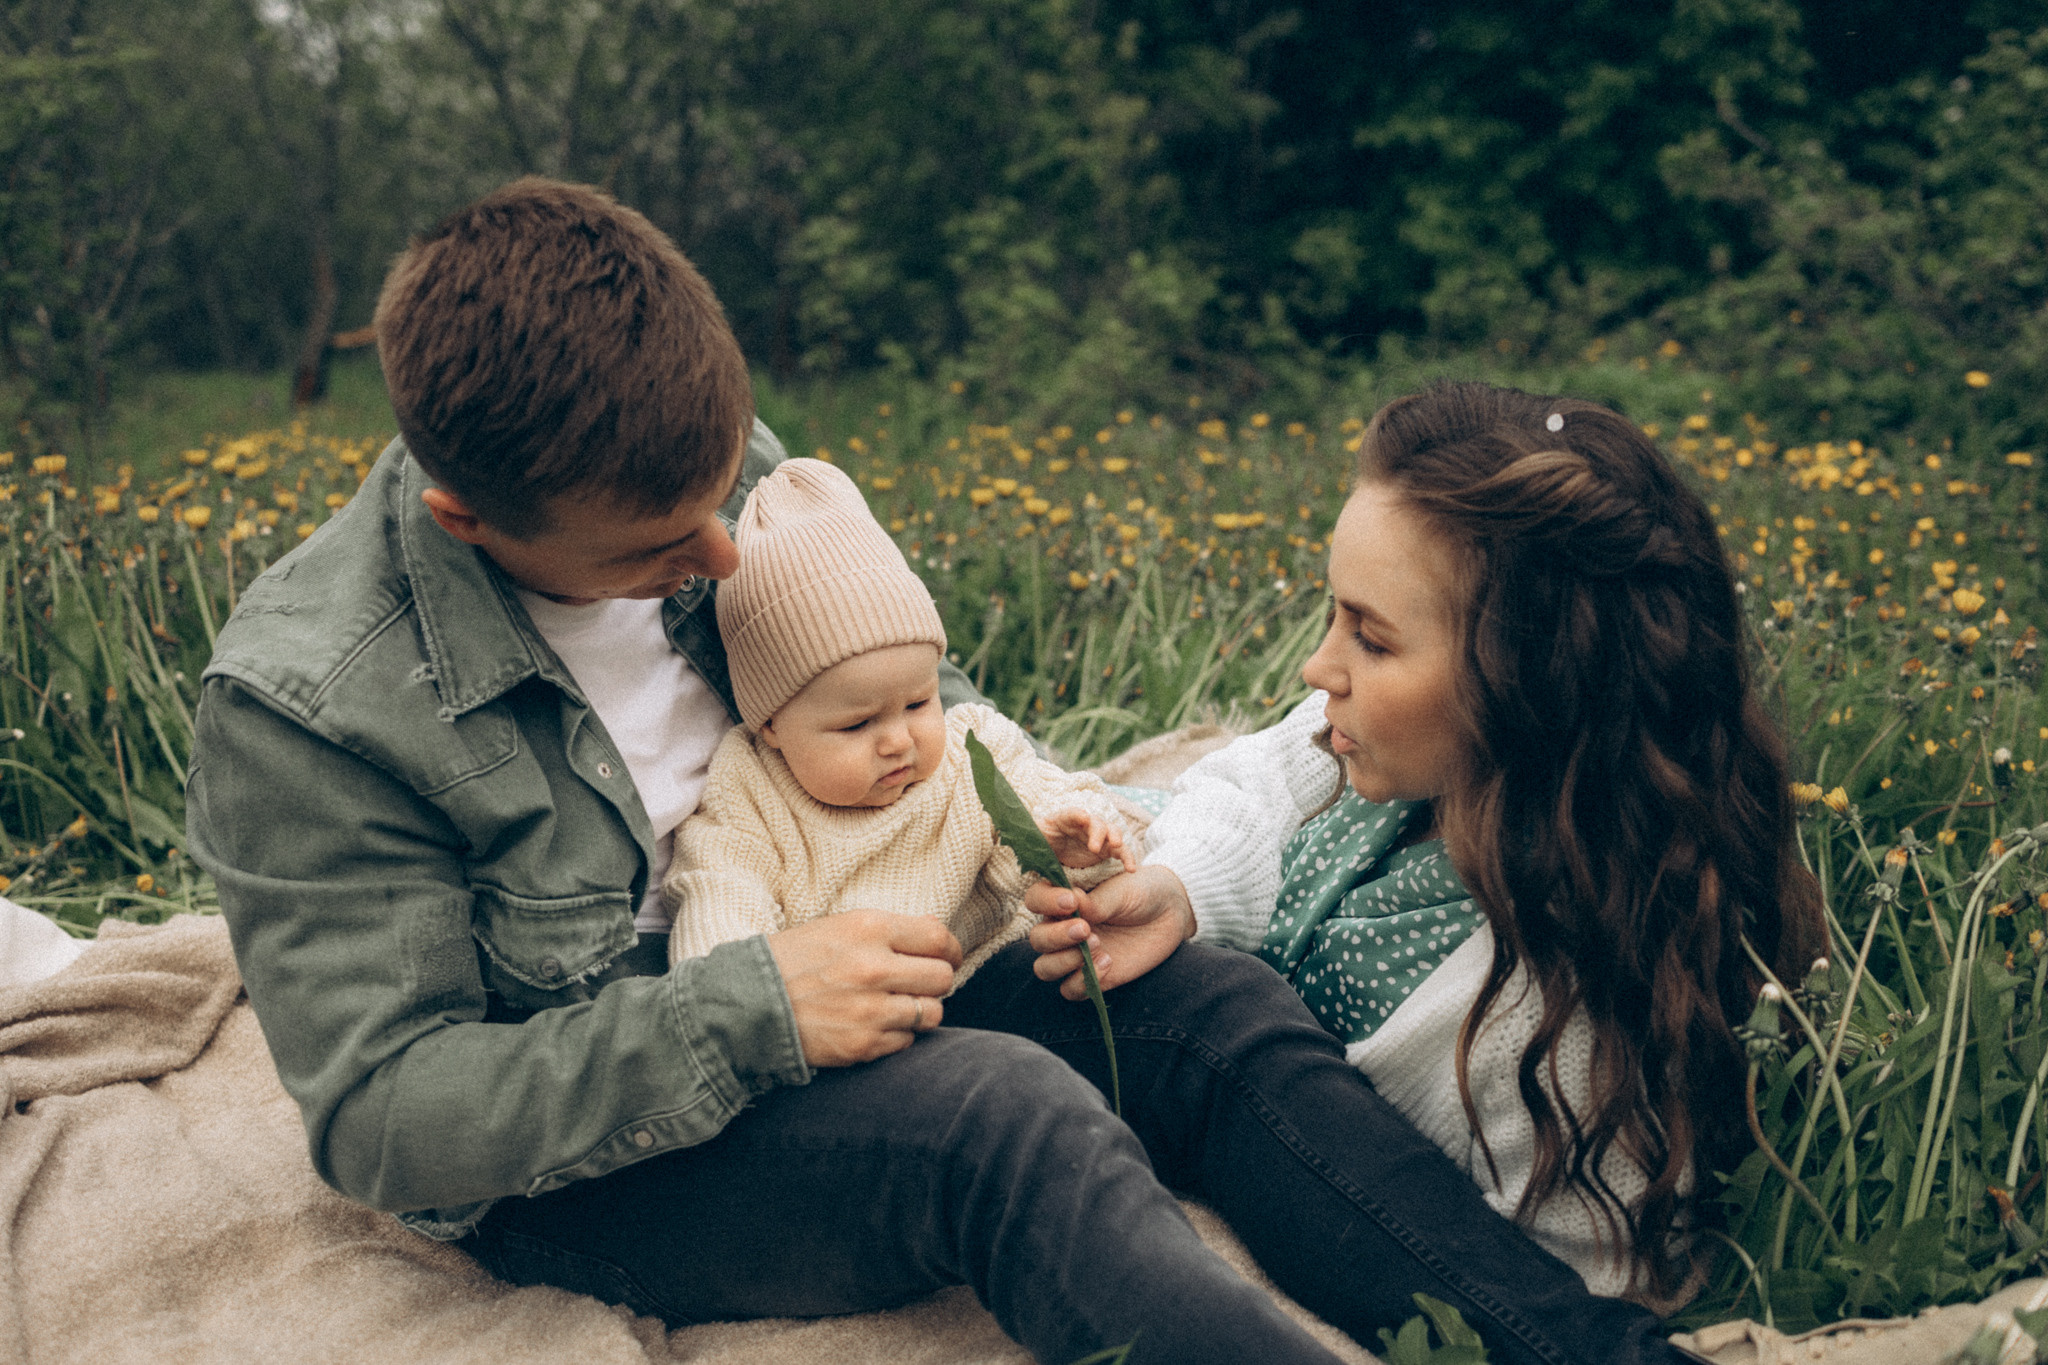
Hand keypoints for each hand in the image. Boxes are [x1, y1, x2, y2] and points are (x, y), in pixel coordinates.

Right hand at [766, 911, 961, 1066]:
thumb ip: (889, 929)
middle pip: (942, 978)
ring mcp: (870, 1010)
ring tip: (897, 1005)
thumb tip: (936, 928)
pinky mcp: (863, 1045)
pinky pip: (907, 1041)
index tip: (946, 956)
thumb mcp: (837, 928)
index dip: (949, 949)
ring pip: (931, 1014)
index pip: (938, 938)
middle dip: (936, 981)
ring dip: (920, 1011)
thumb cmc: (791, 961)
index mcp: (868, 929)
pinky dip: (897, 1035)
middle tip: (920, 983)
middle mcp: (874, 968)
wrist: (746, 1006)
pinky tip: (873, 1025)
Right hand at [1024, 865, 1194, 1000]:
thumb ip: (1096, 900)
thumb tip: (1074, 903)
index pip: (1035, 900)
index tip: (1071, 902)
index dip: (1046, 902)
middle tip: (1086, 929)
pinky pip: (1070, 989)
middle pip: (1037, 939)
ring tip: (1097, 945)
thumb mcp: (1122, 890)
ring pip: (1045, 968)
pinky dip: (1083, 981)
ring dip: (1064, 961)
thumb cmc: (1141, 892)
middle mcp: (1062, 926)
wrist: (1169, 913)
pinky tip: (1108, 962)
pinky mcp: (1091, 976)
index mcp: (1063, 898)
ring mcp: (1074, 954)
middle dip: (1057, 936)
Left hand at [1037, 808, 1136, 873]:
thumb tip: (1015, 832)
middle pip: (1093, 822)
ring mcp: (1096, 836)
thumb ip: (1027, 837)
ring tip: (1115, 847)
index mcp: (1062, 821)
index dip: (1076, 814)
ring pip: (1110, 831)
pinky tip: (1131, 869)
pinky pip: (1120, 851)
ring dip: (1114, 837)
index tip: (1082, 817)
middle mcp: (1082, 826)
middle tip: (1095, 846)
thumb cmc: (1039, 847)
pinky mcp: (1106, 850)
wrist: (1051, 858)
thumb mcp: (1031, 842)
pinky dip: (1127, 857)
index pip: (1070, 814)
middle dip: (1097, 831)